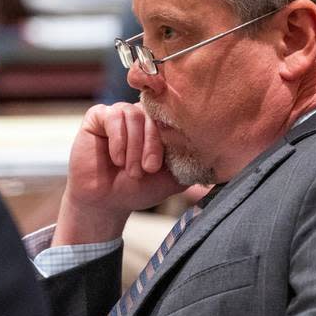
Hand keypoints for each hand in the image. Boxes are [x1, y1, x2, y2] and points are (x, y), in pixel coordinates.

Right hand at [53, 103, 186, 245]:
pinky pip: (113, 116)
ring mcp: (120, 113)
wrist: (107, 203)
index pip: (173, 116)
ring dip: (134, 147)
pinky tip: (116, 159)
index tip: (162, 166)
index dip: (170, 137)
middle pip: (154, 114)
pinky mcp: (98, 116)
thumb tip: (217, 152)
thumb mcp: (172, 178)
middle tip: (149, 170)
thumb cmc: (138, 188)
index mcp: (160, 125)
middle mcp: (142, 114)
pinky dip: (118, 140)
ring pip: (134, 115)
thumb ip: (191, 161)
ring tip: (131, 170)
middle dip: (152, 144)